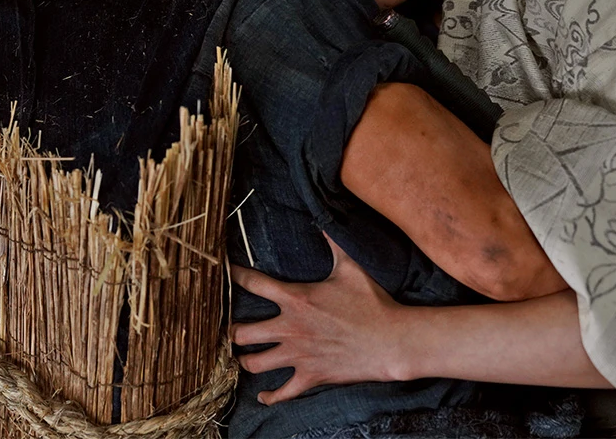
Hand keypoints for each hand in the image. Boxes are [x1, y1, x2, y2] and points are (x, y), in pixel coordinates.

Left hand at [229, 234, 407, 404]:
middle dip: (233, 332)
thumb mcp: (350, 267)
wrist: (391, 340)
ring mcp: (298, 355)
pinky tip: (263, 395)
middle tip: (234, 330)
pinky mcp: (310, 377)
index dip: (234, 275)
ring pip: (254, 363)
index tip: (225, 271)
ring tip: (244, 357)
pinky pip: (281, 393)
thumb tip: (323, 219)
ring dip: (246, 361)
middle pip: (242, 333)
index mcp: (296, 299)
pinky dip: (270, 396)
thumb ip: (333, 242)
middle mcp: (290, 328)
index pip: (253, 283)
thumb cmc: (371, 303)